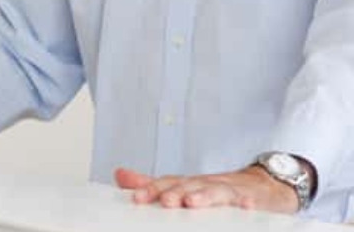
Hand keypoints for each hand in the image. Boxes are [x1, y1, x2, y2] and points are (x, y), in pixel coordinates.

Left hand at [115, 166, 298, 213]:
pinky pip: (252, 201)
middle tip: (165, 201)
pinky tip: (246, 207)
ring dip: (205, 196)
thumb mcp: (184, 187)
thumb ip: (154, 184)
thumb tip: (120, 176)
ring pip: (218, 191)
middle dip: (176, 192)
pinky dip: (248, 203)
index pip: (168, 183)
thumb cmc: (217, 189)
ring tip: (192, 203)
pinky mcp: (255, 199)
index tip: (137, 198)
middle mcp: (207, 184)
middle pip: (190, 185)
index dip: (152, 189)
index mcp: (189, 184)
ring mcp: (231, 190)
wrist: (263, 186)